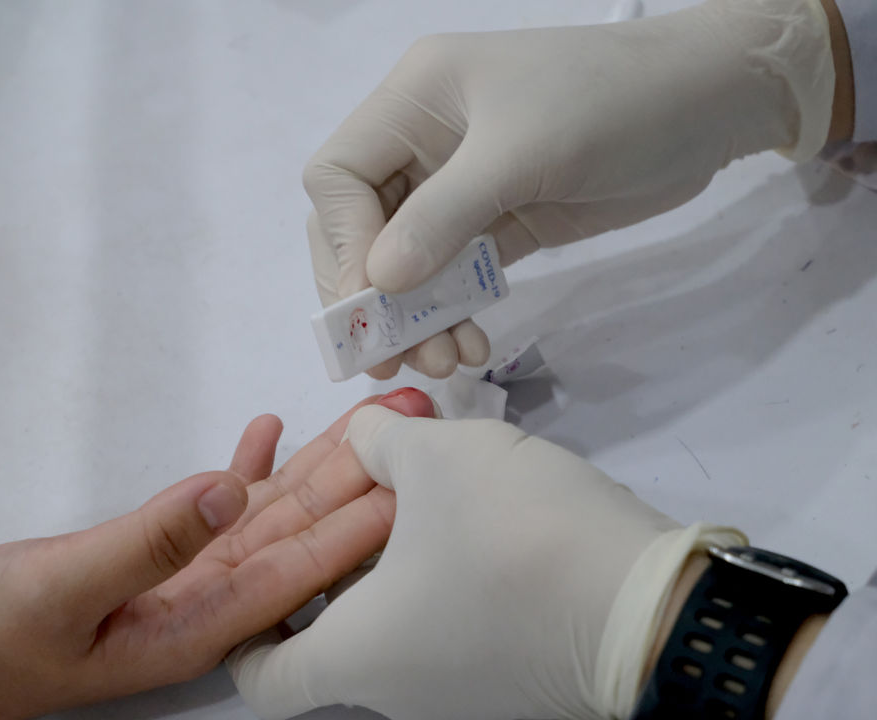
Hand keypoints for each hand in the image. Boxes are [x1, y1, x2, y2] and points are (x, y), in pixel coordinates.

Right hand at [0, 389, 434, 719]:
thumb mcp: (60, 588)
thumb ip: (148, 542)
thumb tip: (225, 489)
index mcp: (198, 626)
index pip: (299, 569)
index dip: (357, 522)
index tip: (410, 476)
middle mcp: (208, 603)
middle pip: (300, 533)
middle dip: (358, 477)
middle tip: (412, 420)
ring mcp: (186, 576)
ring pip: (270, 513)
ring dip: (317, 465)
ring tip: (366, 418)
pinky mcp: (159, 556)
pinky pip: (218, 506)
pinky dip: (247, 468)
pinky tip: (268, 432)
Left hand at [230, 407, 742, 719]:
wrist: (651, 604)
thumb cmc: (512, 535)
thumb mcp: (435, 457)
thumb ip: (376, 441)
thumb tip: (362, 439)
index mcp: (356, 655)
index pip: (262, 675)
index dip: (246, 627)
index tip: (257, 573)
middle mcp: (398, 690)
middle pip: (332, 630)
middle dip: (330, 554)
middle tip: (340, 488)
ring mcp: (458, 690)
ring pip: (394, 618)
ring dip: (390, 551)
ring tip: (405, 479)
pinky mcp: (509, 676)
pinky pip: (444, 621)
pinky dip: (434, 570)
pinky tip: (458, 509)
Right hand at [306, 0, 834, 378]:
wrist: (710, 106)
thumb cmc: (612, 105)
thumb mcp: (521, 153)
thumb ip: (443, 217)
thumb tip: (375, 286)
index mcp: (414, 98)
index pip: (339, 175)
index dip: (344, 242)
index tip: (373, 302)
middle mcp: (424, 141)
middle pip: (361, 225)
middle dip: (372, 292)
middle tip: (390, 357)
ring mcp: (460, 185)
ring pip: (405, 259)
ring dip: (414, 315)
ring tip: (441, 362)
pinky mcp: (499, 221)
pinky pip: (452, 274)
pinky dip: (451, 313)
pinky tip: (468, 346)